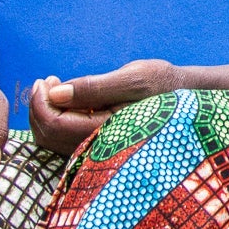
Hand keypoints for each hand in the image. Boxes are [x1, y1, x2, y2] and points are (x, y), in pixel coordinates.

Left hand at [29, 59, 184, 155]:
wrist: (188, 98)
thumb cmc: (165, 84)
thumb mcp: (134, 78)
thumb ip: (94, 87)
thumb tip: (55, 92)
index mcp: (107, 134)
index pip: (55, 125)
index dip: (42, 101)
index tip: (47, 79)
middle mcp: (100, 149)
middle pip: (48, 136)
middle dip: (40, 107)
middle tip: (48, 81)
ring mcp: (98, 150)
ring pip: (53, 139)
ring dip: (47, 112)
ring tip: (56, 87)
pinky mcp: (99, 146)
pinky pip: (64, 139)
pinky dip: (57, 118)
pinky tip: (67, 99)